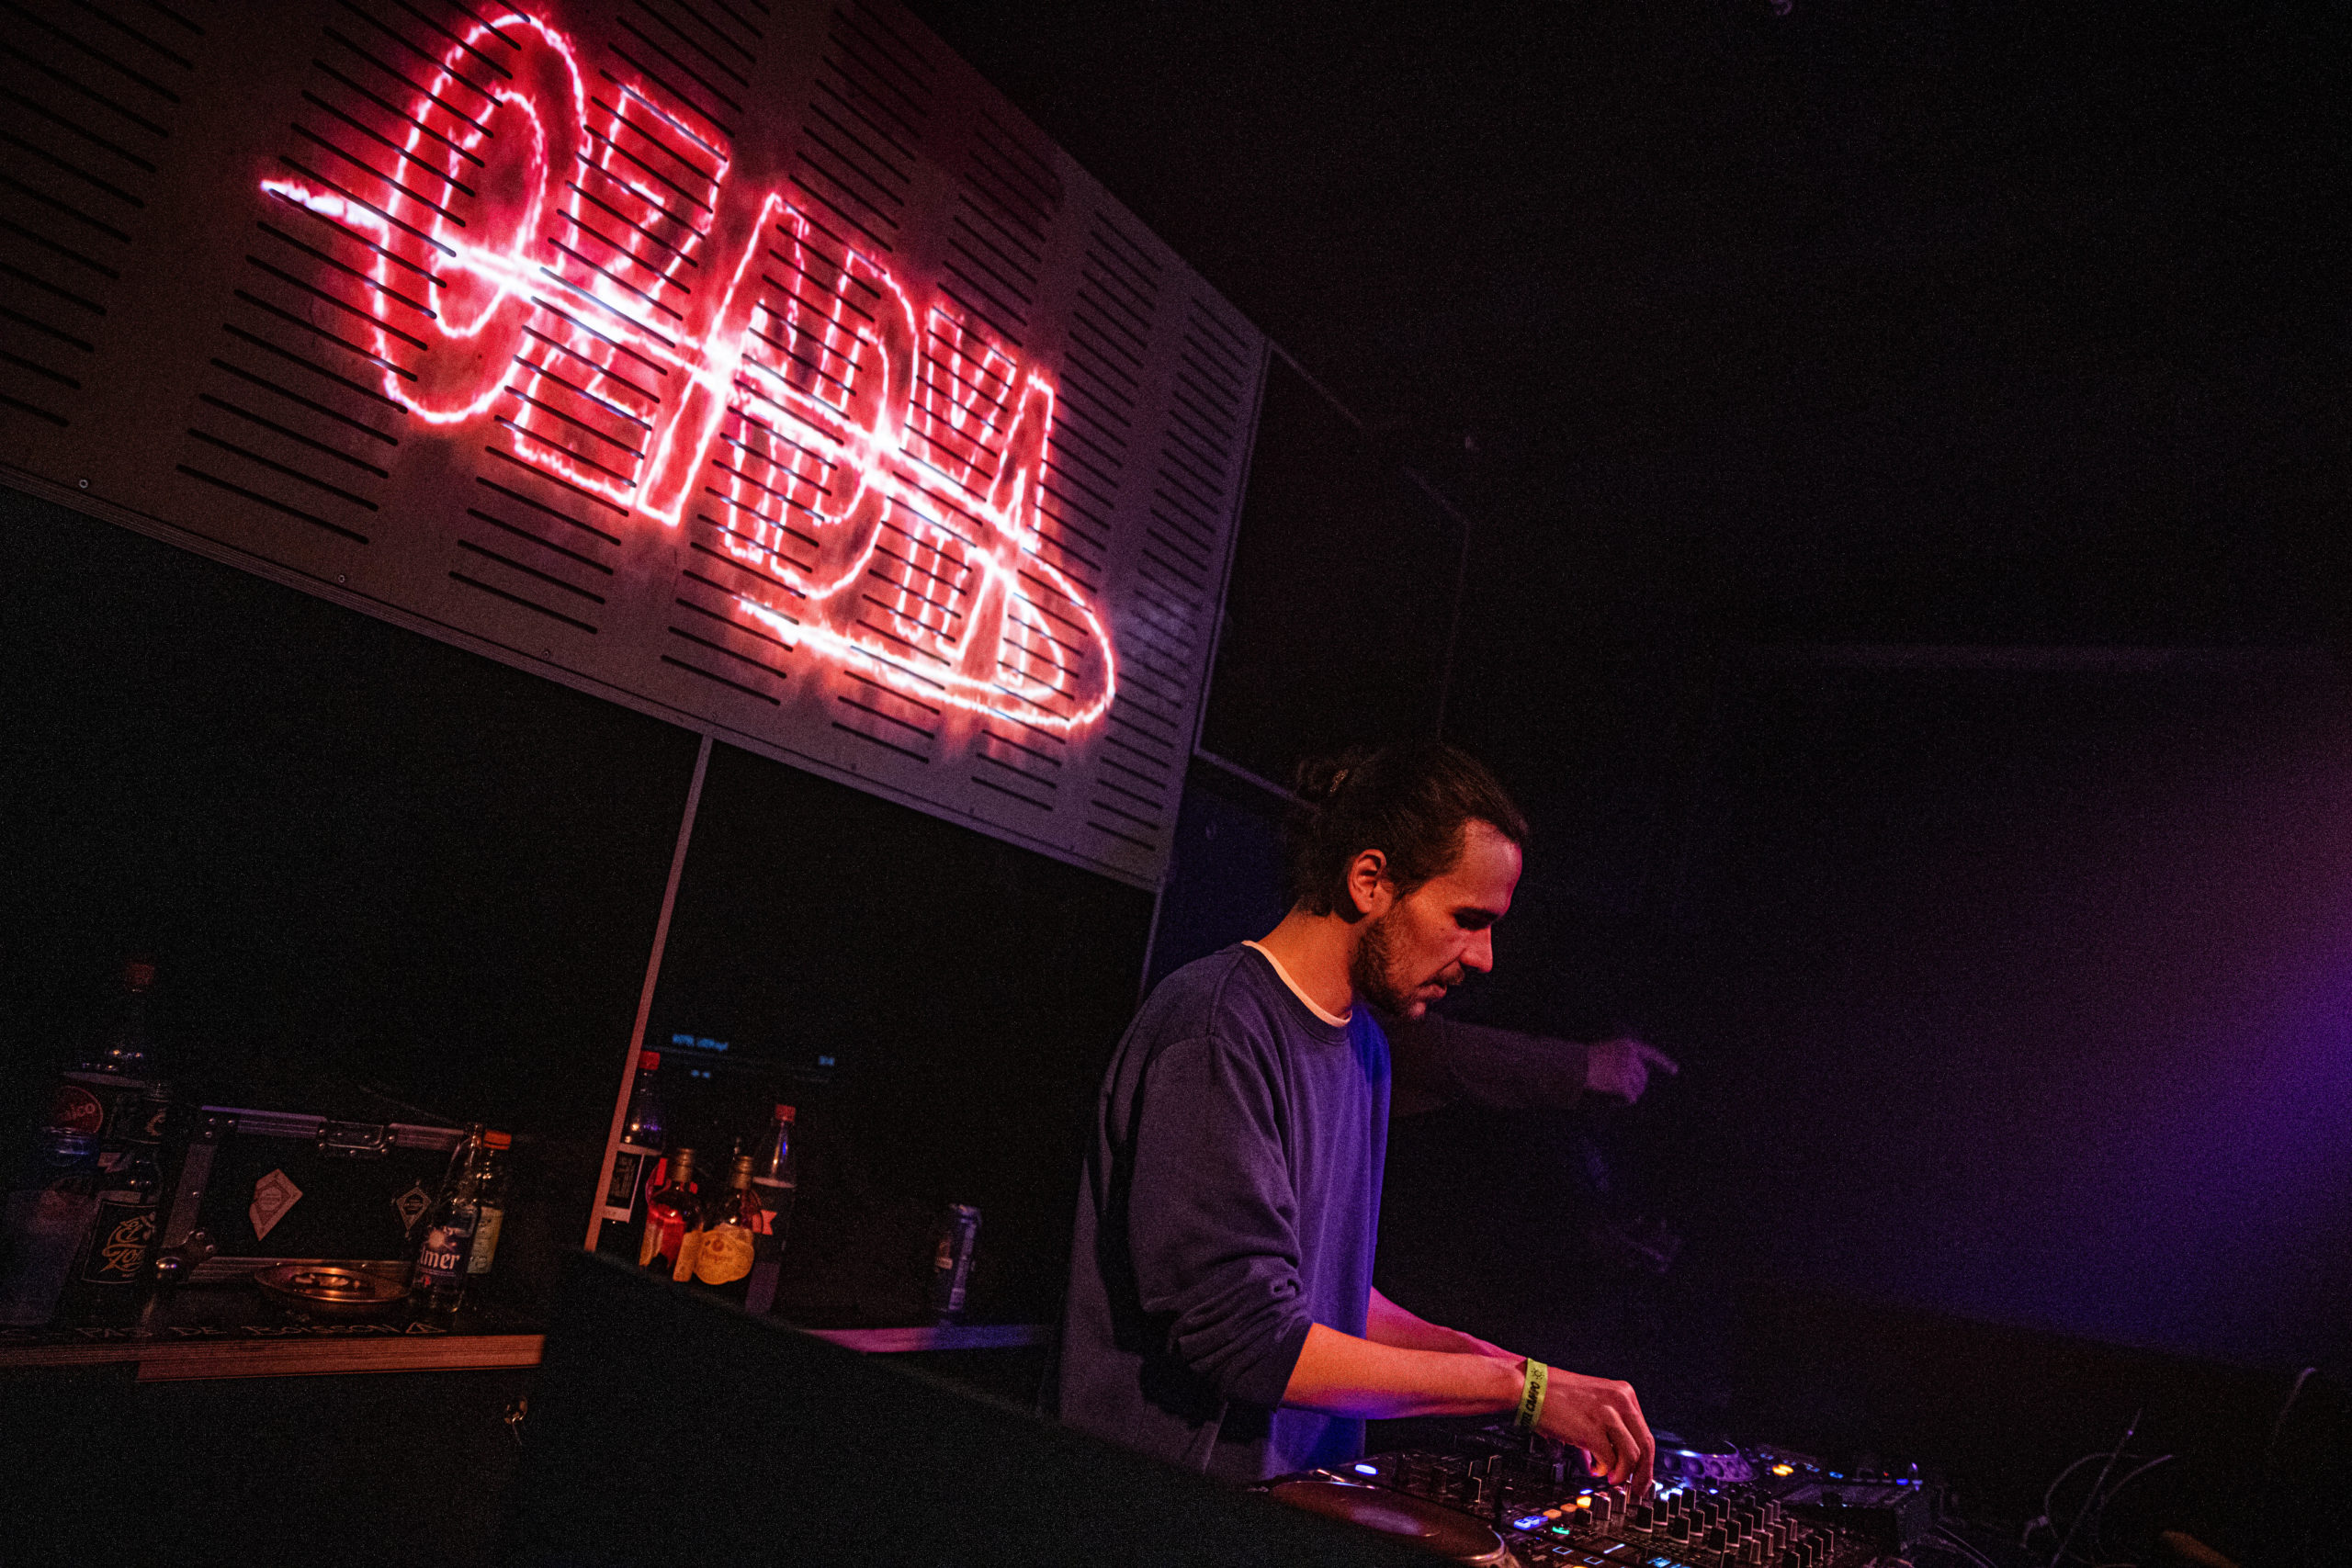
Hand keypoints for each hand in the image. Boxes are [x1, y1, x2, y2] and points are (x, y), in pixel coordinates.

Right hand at [1532, 1365, 1654, 1491]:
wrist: (1529, 1387)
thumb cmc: (1555, 1393)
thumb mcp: (1593, 1401)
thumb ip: (1608, 1425)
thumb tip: (1613, 1456)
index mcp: (1623, 1393)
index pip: (1645, 1432)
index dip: (1646, 1459)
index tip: (1642, 1474)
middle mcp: (1620, 1401)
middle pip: (1646, 1445)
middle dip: (1643, 1473)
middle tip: (1637, 1488)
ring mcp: (1607, 1414)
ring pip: (1632, 1455)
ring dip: (1623, 1473)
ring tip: (1612, 1479)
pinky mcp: (1592, 1430)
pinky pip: (1610, 1459)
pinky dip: (1604, 1469)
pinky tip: (1595, 1469)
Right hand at [1583, 1038, 1678, 1102]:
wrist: (1573, 1066)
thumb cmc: (1584, 1061)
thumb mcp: (1606, 1053)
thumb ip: (1622, 1061)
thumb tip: (1636, 1082)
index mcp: (1628, 1046)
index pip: (1651, 1054)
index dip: (1664, 1063)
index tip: (1675, 1070)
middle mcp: (1632, 1057)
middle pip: (1643, 1077)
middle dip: (1636, 1086)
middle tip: (1620, 1091)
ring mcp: (1629, 1071)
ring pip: (1638, 1089)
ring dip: (1628, 1094)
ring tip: (1611, 1092)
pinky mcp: (1625, 1085)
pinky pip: (1630, 1098)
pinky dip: (1622, 1101)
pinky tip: (1611, 1098)